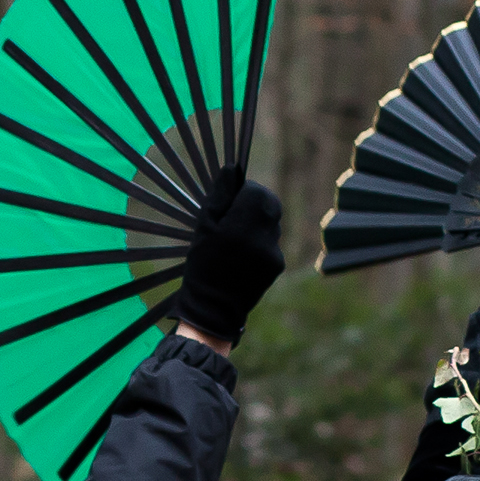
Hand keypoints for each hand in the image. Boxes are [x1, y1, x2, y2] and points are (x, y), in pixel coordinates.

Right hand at [174, 176, 284, 347]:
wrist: (213, 310)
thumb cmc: (202, 267)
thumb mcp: (203, 229)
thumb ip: (220, 197)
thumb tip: (232, 169)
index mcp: (244, 226)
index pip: (257, 192)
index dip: (244, 191)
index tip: (230, 200)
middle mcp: (265, 238)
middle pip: (270, 206)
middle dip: (254, 204)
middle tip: (234, 215)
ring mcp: (274, 252)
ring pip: (271, 223)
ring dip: (257, 223)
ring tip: (234, 240)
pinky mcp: (277, 265)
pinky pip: (271, 242)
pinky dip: (259, 241)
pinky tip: (241, 255)